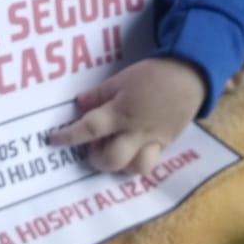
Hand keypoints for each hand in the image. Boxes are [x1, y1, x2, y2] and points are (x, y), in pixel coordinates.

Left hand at [49, 57, 206, 174]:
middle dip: (98, 160)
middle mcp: (136, 132)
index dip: (69, 136)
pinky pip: (151, 162)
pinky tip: (132, 150)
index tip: (54, 140)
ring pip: (136, 168)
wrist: (189, 76)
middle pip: (113, 160)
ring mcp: (154, 141)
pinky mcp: (167, 144)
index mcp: (121, 113)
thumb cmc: (152, 75)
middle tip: (93, 147)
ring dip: (121, 165)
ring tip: (115, 151)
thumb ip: (99, 94)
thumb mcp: (121, 79)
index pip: (90, 129)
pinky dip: (138, 160)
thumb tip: (80, 105)